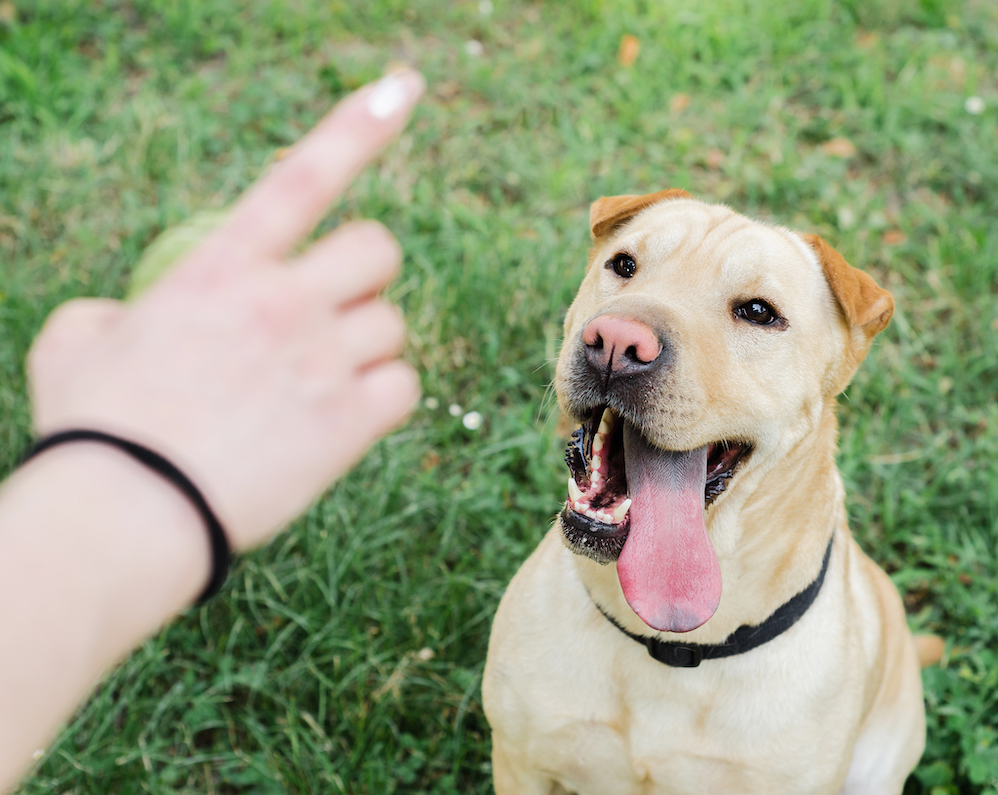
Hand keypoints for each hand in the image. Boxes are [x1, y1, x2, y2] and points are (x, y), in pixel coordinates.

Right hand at [25, 70, 425, 550]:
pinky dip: (385, 397)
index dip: (360, 125)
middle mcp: (283, 301)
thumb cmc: (95, 428)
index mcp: (221, 267)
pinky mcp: (350, 422)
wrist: (129, 512)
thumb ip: (113, 311)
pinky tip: (344, 418)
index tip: (404, 85)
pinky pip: (405, 386)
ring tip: (321, 380)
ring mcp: (322, 360)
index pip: (303, 175)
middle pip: (377, 250)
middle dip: (365, 271)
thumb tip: (121, 317)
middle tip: (334, 306)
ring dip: (368, 344)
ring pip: (392, 323)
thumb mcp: (78, 342)